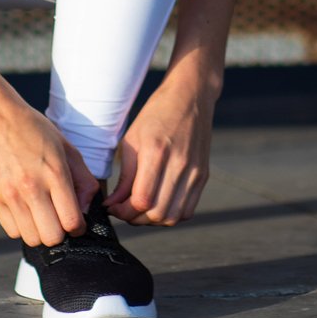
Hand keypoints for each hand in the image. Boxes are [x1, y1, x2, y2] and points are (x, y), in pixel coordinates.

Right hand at [0, 95, 99, 246]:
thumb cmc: (35, 130)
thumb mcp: (66, 147)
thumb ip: (83, 179)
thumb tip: (86, 208)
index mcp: (55, 173)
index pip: (72, 221)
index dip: (79, 227)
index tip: (77, 222)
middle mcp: (32, 187)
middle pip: (52, 237)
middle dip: (60, 233)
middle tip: (59, 220)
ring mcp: (10, 195)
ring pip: (31, 239)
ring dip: (41, 232)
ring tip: (42, 215)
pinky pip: (12, 231)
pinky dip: (22, 227)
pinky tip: (26, 210)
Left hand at [102, 75, 213, 225]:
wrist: (191, 96)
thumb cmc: (157, 114)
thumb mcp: (132, 140)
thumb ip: (125, 176)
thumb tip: (113, 205)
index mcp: (157, 152)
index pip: (141, 200)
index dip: (123, 211)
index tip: (113, 207)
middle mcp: (179, 164)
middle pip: (157, 213)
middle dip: (135, 219)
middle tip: (124, 211)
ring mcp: (194, 171)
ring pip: (173, 216)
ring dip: (153, 221)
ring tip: (141, 210)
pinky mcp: (203, 175)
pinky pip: (187, 210)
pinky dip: (171, 215)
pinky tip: (159, 204)